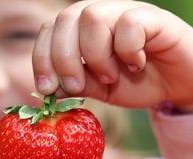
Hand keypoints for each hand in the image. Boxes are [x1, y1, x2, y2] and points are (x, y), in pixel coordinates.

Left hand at [32, 0, 192, 109]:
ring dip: (96, 57)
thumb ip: (76, 85)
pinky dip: (126, 51)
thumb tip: (48, 89)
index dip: (41, 58)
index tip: (46, 88)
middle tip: (77, 86)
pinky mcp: (151, 18)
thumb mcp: (98, 89)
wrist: (173, 83)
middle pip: (65, 20)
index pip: (49, 31)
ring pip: (92, 17)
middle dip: (64, 60)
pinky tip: (135, 65)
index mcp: (81, 32)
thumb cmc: (134, 83)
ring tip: (109, 76)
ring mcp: (125, 13)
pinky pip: (129, 24)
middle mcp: (100, 16)